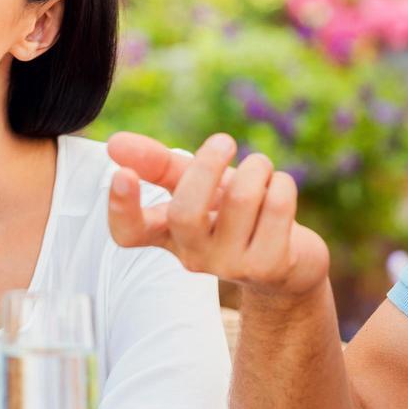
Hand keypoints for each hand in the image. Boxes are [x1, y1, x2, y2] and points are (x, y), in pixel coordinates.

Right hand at [106, 131, 330, 300]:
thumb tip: (114, 143)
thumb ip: (159, 164)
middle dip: (207, 166)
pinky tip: (280, 189)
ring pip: (241, 198)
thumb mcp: (199, 185)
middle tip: (224, 141)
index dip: (121, 207)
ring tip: (261, 168)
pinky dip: (281, 183)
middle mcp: (195, 255)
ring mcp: (231, 266)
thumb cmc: (237, 216)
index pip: (130, 233)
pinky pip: (276, 206)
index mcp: (169, 234)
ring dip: (257, 167)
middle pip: (186, 213)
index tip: (122, 173)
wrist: (292, 260)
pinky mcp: (270, 267)